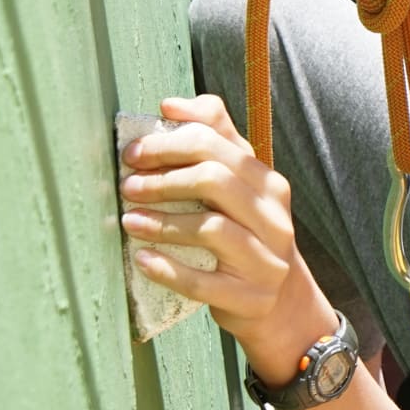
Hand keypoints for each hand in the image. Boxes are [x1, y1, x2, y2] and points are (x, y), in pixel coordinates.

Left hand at [120, 94, 317, 354]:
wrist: (281, 305)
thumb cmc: (247, 238)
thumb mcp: (241, 189)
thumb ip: (214, 141)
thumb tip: (170, 105)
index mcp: (269, 184)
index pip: (218, 145)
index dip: (170, 144)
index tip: (133, 153)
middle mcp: (273, 217)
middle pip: (216, 180)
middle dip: (164, 180)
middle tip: (127, 186)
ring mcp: (265, 259)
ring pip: (211, 229)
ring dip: (162, 223)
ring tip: (128, 220)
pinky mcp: (249, 297)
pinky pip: (203, 282)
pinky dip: (168, 269)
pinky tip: (143, 260)